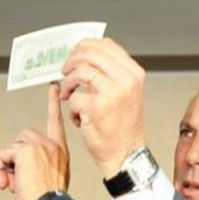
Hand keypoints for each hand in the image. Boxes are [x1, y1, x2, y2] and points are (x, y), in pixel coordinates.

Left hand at [0, 83, 70, 199]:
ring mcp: (39, 146)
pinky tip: (9, 184)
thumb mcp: (49, 180)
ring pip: (11, 147)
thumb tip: (17, 167)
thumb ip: (38, 166)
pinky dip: (0, 170)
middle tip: (17, 179)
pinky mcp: (25, 150)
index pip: (56, 123)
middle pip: (23, 137)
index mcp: (60, 151)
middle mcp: (52, 145)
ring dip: (7, 167)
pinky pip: (3, 155)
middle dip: (15, 156)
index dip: (53, 105)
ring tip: (15, 184)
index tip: (53, 87)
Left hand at [59, 37, 145, 178]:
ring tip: (67, 95)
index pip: (106, 45)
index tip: (74, 53)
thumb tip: (85, 54)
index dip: (85, 46)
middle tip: (64, 71)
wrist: (126, 154)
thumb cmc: (123, 126)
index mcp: (134, 74)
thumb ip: (112, 73)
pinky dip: (71, 108)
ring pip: (79, 72)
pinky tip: (79, 118)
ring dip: (67, 83)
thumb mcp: (127, 93)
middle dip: (71, 61)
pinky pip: (73, 97)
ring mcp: (111, 93)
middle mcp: (125, 80)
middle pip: (90, 54)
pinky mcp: (96, 108)